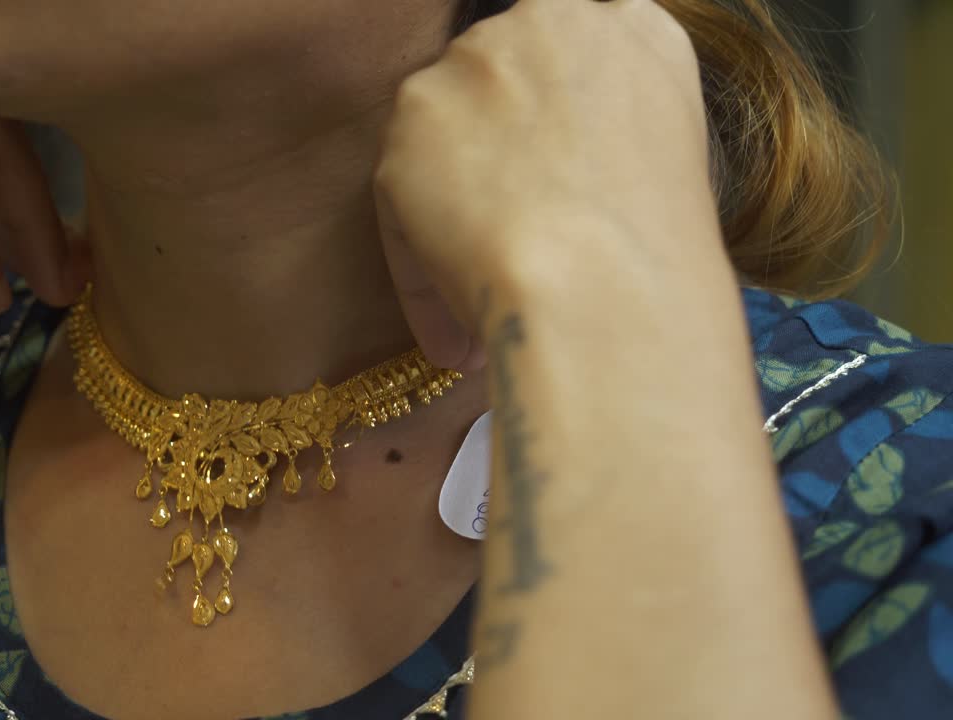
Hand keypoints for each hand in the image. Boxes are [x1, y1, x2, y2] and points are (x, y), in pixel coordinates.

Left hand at [374, 0, 720, 366]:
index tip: (550, 201)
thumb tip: (561, 185)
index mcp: (629, 27)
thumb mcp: (678, 170)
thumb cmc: (659, 258)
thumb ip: (612, 142)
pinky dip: (420, 274)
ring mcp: (474, 62)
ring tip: (481, 311)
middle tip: (512, 257)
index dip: (550, 139)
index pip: (568, 67)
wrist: (606, 283)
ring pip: (444, 148)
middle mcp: (548, 21)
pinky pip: (402, 204)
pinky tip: (453, 336)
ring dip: (453, 225)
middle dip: (496, 174)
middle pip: (499, 96)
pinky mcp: (413, 114)